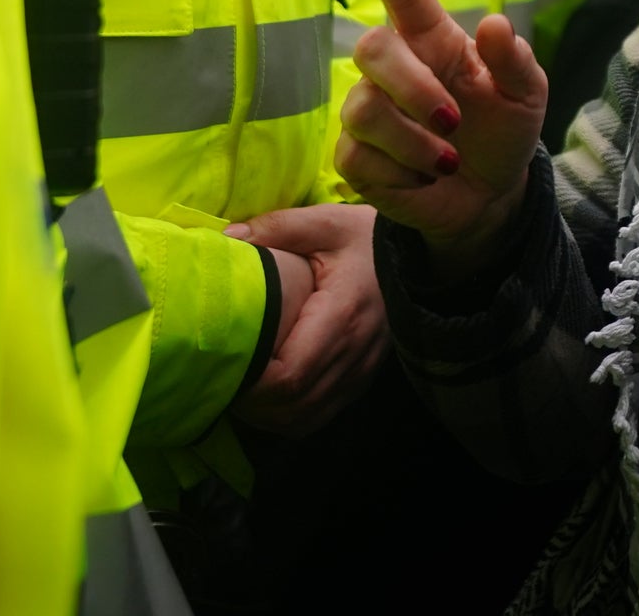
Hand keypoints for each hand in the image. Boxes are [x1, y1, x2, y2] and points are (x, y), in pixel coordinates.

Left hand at [228, 204, 387, 435]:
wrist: (417, 254)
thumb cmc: (365, 236)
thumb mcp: (323, 221)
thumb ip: (276, 227)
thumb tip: (228, 237)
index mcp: (341, 316)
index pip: (290, 375)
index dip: (252, 382)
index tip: (223, 363)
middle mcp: (355, 352)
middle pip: (294, 405)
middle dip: (253, 402)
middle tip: (222, 378)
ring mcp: (361, 370)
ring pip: (307, 417)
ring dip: (269, 414)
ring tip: (241, 389)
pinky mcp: (362, 378)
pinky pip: (321, 414)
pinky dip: (290, 416)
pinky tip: (270, 397)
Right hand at [334, 0, 548, 273]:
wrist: (491, 193)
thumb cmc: (503, 129)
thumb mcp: (526, 96)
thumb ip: (513, 60)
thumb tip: (495, 24)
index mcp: (434, 42)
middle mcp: (395, 70)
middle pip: (371, 48)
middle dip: (412, 87)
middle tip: (452, 121)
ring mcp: (369, 111)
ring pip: (363, 110)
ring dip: (413, 143)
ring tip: (447, 161)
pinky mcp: (355, 157)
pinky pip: (356, 156)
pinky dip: (400, 174)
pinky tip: (424, 179)